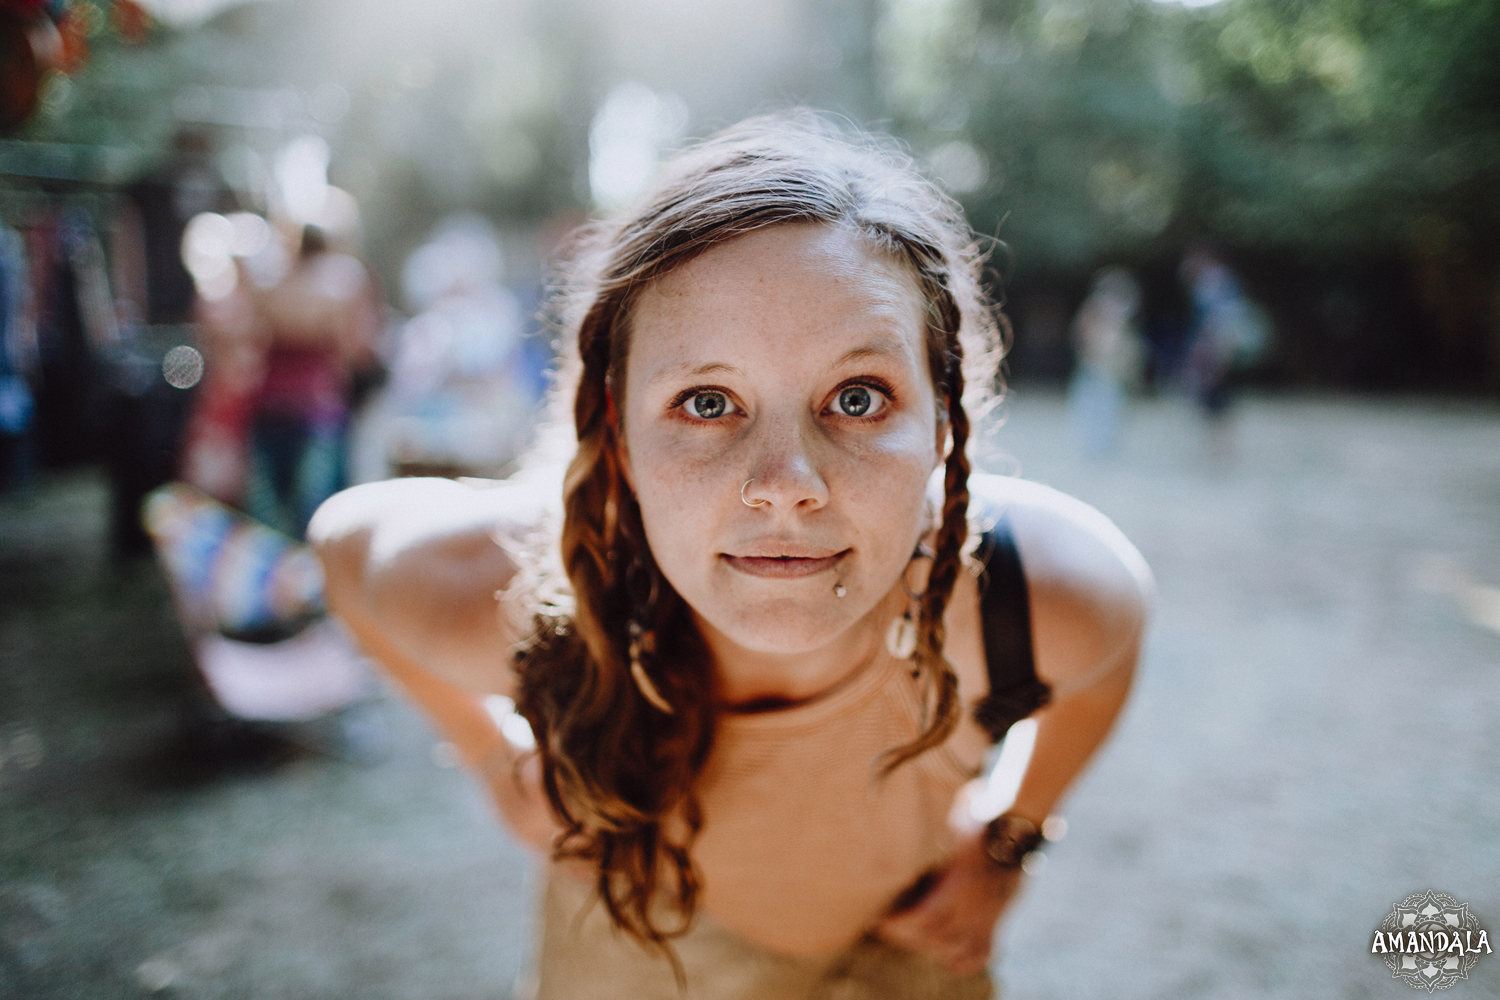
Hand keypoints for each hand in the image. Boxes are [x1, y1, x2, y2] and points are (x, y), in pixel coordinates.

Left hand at [872, 828, 1023, 975]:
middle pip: (936, 937)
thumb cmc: (975, 830)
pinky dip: (965, 963)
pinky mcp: (996, 924)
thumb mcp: (947, 832)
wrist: (1014, 835)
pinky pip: (982, 954)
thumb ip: (926, 849)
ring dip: (929, 948)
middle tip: (884, 929)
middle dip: (906, 936)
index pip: (927, 918)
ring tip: (907, 937)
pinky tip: (948, 963)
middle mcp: (975, 907)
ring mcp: (987, 919)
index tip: (880, 921)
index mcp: (961, 884)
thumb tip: (895, 847)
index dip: (902, 925)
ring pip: (955, 949)